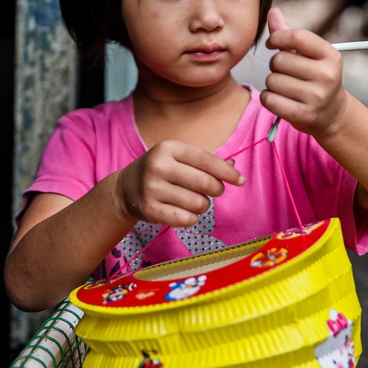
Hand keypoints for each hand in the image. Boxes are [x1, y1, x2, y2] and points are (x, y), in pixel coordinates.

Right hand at [115, 141, 244, 227]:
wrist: (126, 187)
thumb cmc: (161, 170)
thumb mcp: (179, 158)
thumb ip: (206, 161)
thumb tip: (233, 166)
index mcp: (169, 148)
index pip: (206, 160)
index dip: (227, 172)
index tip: (241, 180)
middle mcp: (159, 166)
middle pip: (204, 183)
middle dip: (216, 189)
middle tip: (215, 191)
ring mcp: (152, 188)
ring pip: (197, 203)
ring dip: (203, 205)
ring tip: (194, 201)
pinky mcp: (149, 209)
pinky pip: (185, 219)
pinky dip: (192, 217)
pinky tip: (184, 211)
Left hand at [262, 7, 347, 139]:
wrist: (331, 113)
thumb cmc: (315, 77)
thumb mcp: (308, 54)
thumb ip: (288, 33)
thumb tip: (272, 11)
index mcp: (330, 55)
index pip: (297, 36)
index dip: (278, 37)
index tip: (273, 43)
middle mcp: (326, 76)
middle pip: (279, 60)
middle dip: (275, 64)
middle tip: (286, 72)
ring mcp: (316, 97)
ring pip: (271, 80)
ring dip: (272, 82)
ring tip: (286, 87)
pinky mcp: (303, 115)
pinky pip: (268, 99)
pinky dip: (268, 98)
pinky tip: (280, 99)